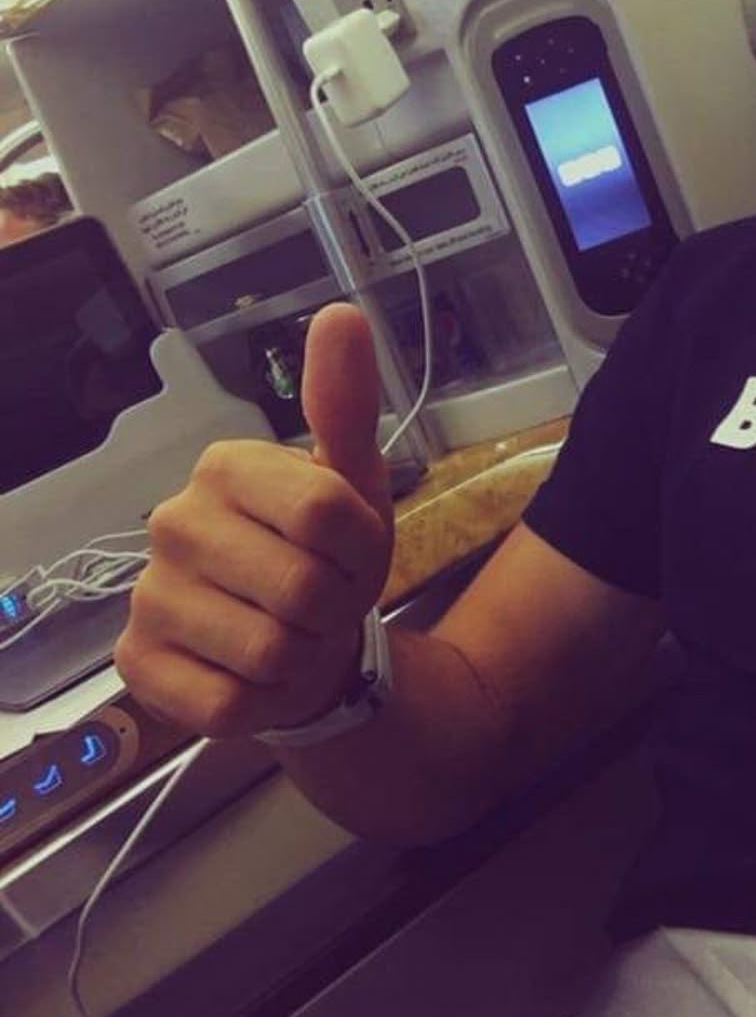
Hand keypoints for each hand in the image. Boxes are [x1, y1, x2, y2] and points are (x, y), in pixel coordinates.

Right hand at [114, 304, 393, 737]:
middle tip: (317, 599)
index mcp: (225, 467)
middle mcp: (171, 521)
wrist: (300, 642)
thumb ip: (346, 404)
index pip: (326, 513)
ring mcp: (147, 595)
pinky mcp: (136, 666)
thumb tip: (341, 313)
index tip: (346, 549)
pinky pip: (228, 702)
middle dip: (332, 606)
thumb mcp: (353, 481)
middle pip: (302, 587)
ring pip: (270, 651)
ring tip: (289, 634)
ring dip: (301, 656)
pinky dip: (260, 700)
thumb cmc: (325, 555)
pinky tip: (249, 673)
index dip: (358, 548)